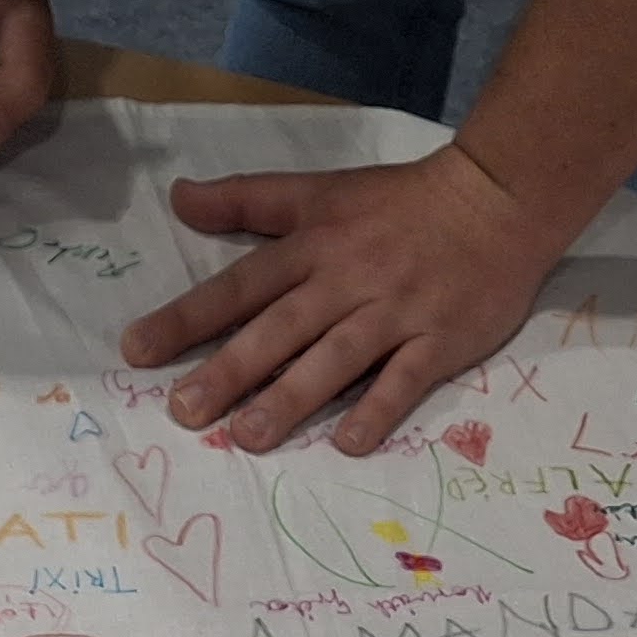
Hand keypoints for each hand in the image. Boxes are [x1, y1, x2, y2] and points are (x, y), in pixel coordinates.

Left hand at [120, 142, 539, 451]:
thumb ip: (247, 201)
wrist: (499, 198)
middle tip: (185, 412)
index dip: (187, 317)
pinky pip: (405, 380)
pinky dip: (378, 410)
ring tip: (248, 438)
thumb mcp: (319, 191)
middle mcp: (346, 280)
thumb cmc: (400, 203)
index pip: (240, 285)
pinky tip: (347, 445)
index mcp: (312, 246)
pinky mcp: (439, 340)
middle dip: (230, 370)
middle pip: (280, 328)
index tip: (137, 350)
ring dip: (292, 398)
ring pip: (336, 358)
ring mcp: (395, 312)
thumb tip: (178, 197)